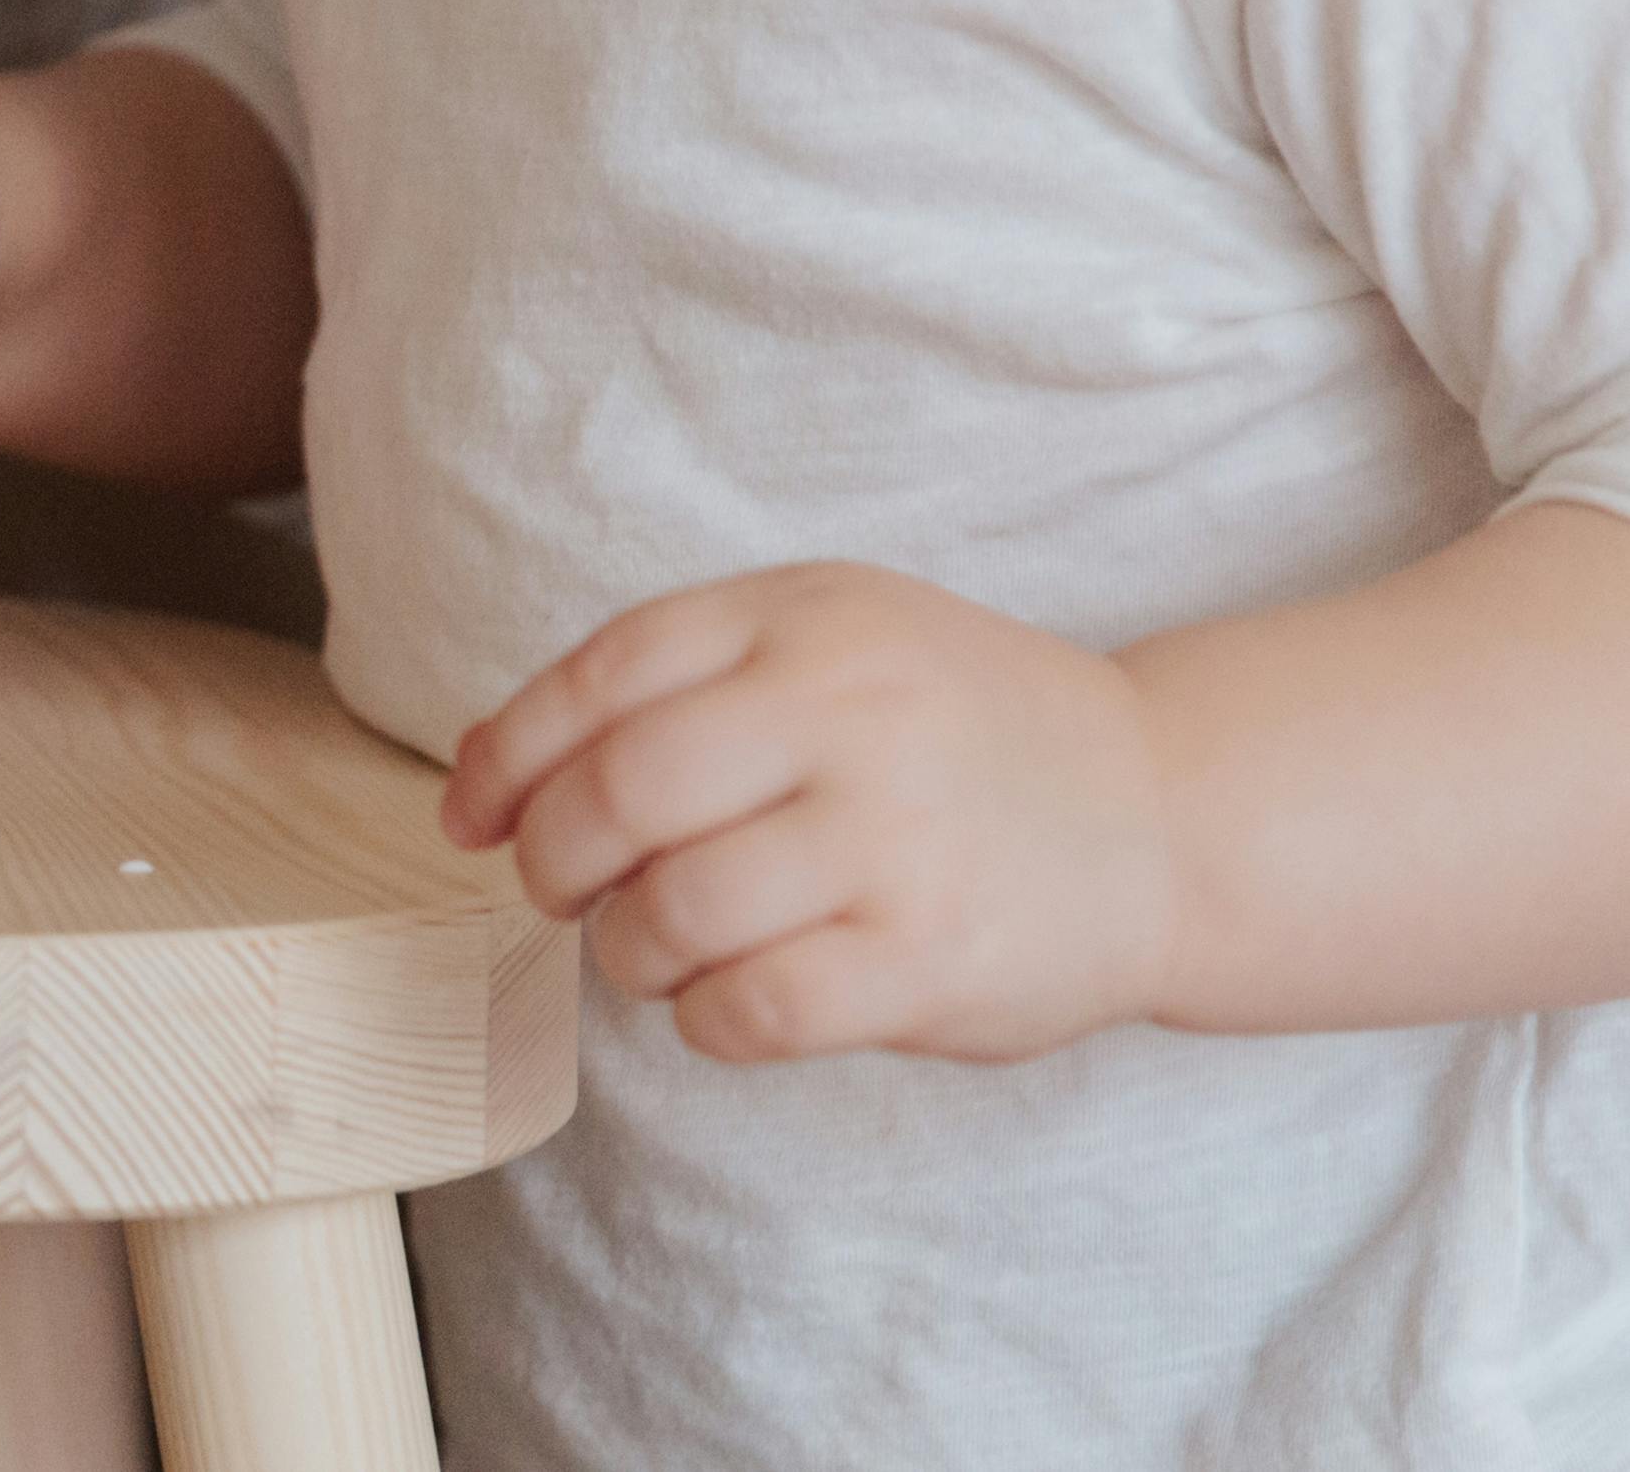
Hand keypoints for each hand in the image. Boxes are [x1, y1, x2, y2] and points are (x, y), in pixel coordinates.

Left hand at [439, 564, 1177, 1064]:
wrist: (1165, 811)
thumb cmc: (952, 729)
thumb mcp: (826, 643)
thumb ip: (665, 683)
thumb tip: (479, 775)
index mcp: (806, 620)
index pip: (599, 675)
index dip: (506, 757)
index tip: (472, 817)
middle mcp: (850, 713)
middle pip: (618, 793)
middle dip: (552, 860)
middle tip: (565, 890)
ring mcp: (895, 838)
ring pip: (672, 911)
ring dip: (627, 949)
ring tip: (658, 945)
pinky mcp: (929, 958)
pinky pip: (749, 1008)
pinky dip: (703, 1017)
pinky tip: (727, 998)